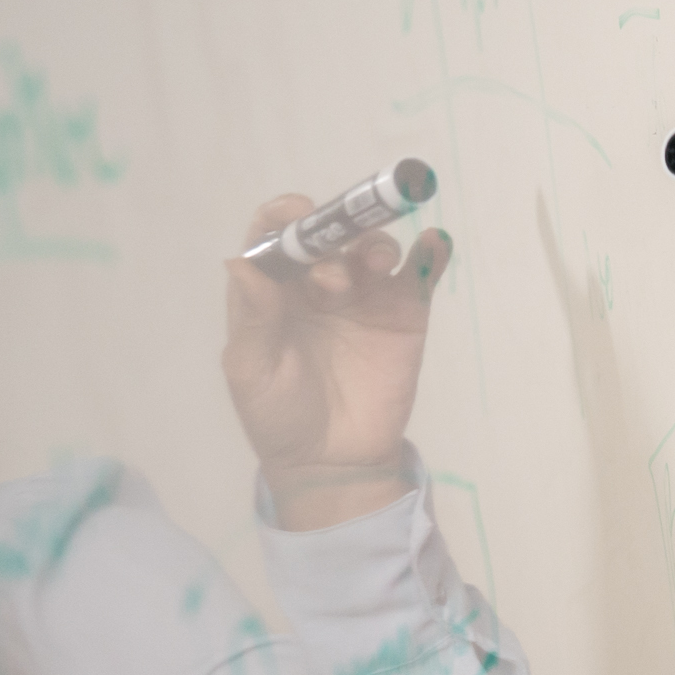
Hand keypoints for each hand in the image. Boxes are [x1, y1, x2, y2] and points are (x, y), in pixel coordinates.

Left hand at [224, 197, 450, 529]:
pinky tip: (433, 246)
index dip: (285, 214)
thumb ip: (254, 317)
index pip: (275, 233)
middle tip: (335, 277)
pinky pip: (420, 273)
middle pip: (329, 234)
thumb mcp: (252, 369)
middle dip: (334, 237)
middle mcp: (317, 283)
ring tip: (375, 270)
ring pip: (372, 247)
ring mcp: (365, 296)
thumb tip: (241, 261)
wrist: (332, 460)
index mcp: (273, 289)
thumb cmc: (278, 414)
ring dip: (375, 244)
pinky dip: (430, 252)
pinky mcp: (404, 314)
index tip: (300, 213)